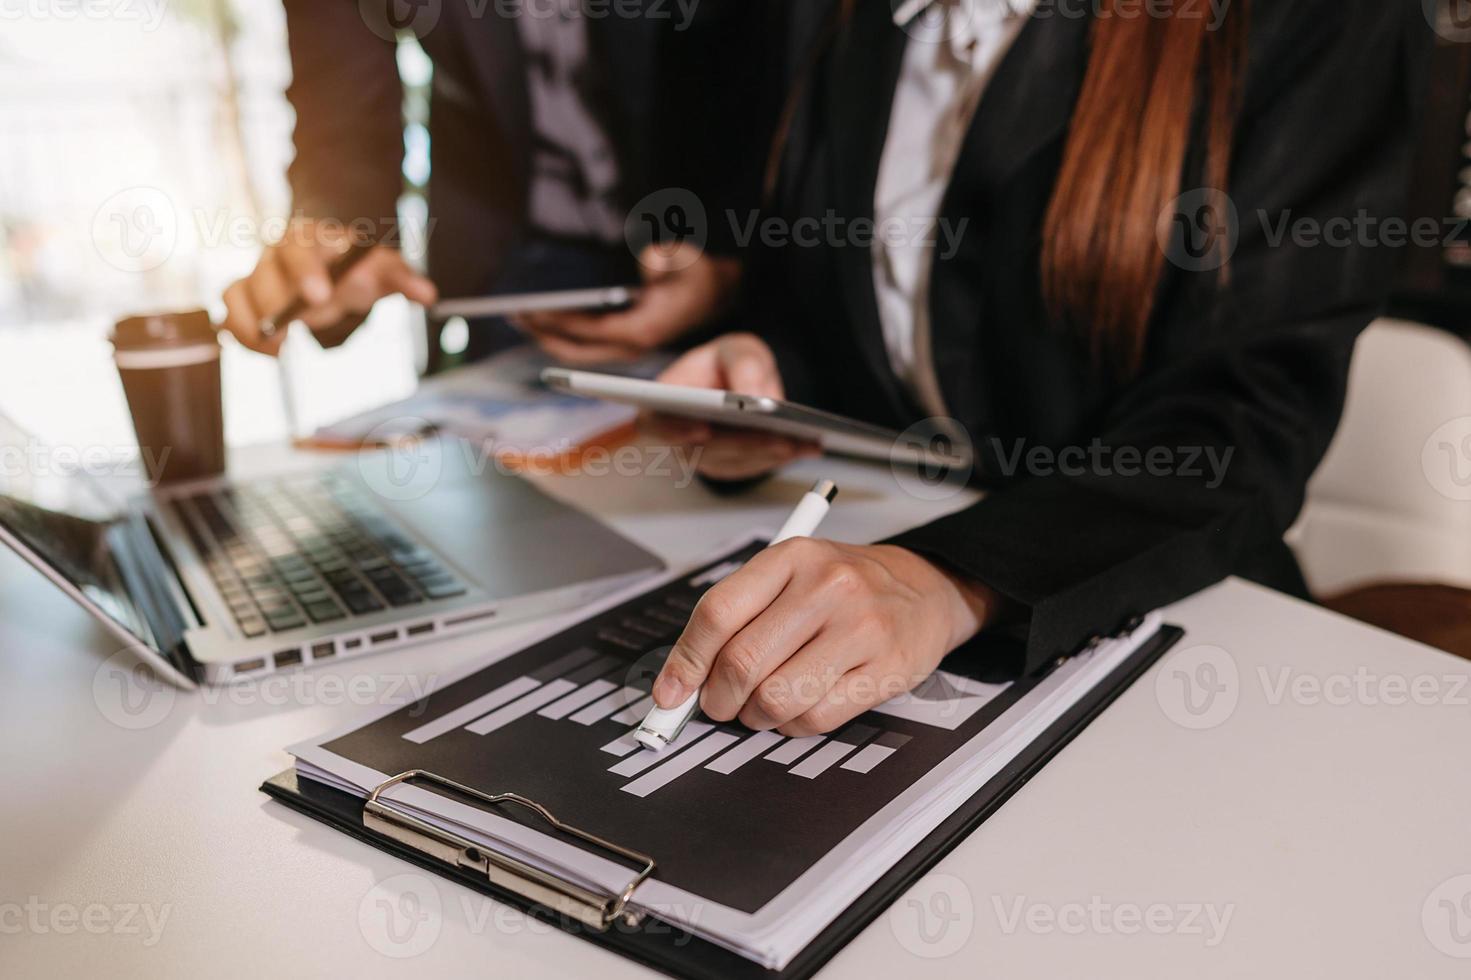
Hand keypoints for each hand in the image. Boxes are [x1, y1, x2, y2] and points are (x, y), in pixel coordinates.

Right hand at [222, 218, 437, 355]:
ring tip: (280, 348)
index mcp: (309, 238)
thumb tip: (428, 295)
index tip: (320, 298)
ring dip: (251, 325)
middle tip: (291, 333)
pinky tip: (273, 353)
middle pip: (263, 274)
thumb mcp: (382, 268)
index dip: (306, 273)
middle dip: (275, 305)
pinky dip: (242, 335)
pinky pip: (230, 314)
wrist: (332, 263)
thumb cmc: (356, 265)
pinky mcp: (245, 299)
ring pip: (235, 295)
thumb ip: (402, 278)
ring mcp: (256, 275)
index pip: (300, 249)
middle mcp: (276, 254)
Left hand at [517, 243, 739, 362]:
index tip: (531, 311)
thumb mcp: (688, 260)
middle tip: (514, 316)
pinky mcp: (622, 344)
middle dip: (543, 334)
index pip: (589, 330)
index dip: (558, 322)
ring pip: (577, 353)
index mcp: (643, 330)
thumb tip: (650, 258)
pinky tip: (542, 322)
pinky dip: (561, 337)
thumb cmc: (697, 275)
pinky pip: (584, 347)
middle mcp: (632, 346)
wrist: (716, 294)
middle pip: (576, 350)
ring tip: (519, 319)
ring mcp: (627, 349)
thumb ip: (668, 257)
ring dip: (547, 338)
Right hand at [646, 332, 818, 480]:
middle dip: (744, 444)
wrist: (742, 376)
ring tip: (800, 442)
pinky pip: (751, 467)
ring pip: (733, 463)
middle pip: (703, 451)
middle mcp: (678, 435)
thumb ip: (742, 365)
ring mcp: (703, 455)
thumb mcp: (736, 349)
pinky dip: (779, 457)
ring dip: (768, 455)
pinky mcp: (729, 465)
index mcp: (663, 403)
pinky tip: (804, 447)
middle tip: (778, 438)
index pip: (654, 424)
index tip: (703, 430)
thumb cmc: (727, 361)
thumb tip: (752, 397)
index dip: (673, 431)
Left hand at [650, 540, 1001, 735]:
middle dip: (718, 699)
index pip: (719, 613)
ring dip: (756, 717)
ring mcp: (860, 628)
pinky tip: (798, 710)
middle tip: (719, 706)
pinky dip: (794, 726)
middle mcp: (827, 586)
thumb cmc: (844, 588)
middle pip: (743, 661)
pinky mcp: (887, 669)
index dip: (685, 661)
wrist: (923, 588)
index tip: (670, 693)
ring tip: (761, 707)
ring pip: (778, 698)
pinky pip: (817, 719)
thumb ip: (738, 618)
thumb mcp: (790, 576)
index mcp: (791, 557)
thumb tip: (682, 681)